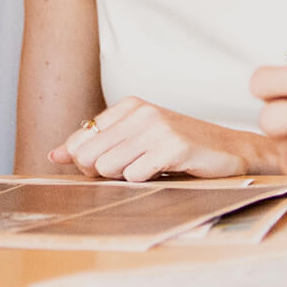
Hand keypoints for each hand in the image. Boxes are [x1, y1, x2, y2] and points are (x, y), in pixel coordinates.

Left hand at [48, 96, 264, 179]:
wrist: (231, 150)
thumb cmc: (181, 147)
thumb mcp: (136, 139)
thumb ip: (95, 145)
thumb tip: (54, 155)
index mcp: (130, 106)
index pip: (80, 141)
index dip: (89, 162)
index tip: (117, 162)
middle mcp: (142, 112)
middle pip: (88, 157)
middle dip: (104, 173)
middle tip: (135, 169)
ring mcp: (159, 127)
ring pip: (108, 167)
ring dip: (127, 177)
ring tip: (152, 168)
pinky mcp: (174, 146)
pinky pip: (135, 175)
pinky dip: (147, 181)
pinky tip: (167, 171)